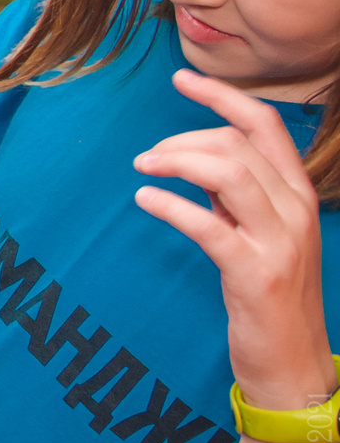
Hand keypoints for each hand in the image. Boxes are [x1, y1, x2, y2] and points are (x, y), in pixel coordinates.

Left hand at [135, 69, 334, 406]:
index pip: (265, 125)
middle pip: (236, 144)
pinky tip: (144, 200)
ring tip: (143, 170)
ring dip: (175, 162)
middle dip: (182, 140)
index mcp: (298, 194)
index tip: (181, 80)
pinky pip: (207, 225)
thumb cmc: (267, 291)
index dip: (222, 96)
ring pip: (228, 172)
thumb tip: (194, 154)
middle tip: (147, 158)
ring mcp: (280, 243)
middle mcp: (296, 211)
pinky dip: (169, 205)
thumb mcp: (258, 230)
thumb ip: (236, 192)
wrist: (292, 362)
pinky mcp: (254, 274)